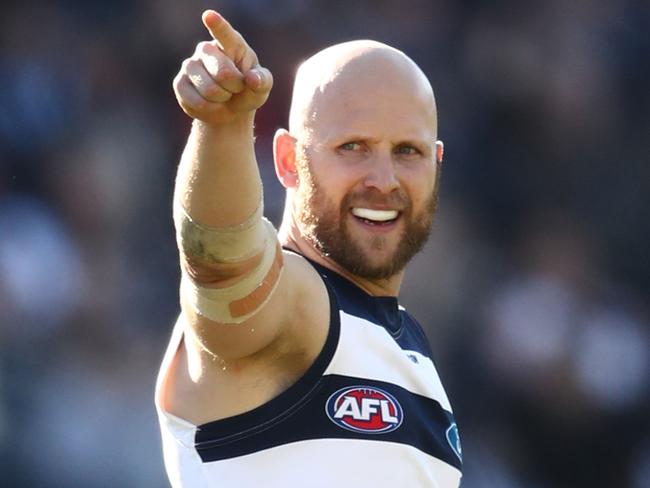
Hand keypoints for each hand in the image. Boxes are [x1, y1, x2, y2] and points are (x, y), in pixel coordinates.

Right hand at [173, 10, 272, 124]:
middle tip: (237, 89)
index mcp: (231, 43)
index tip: (209, 16)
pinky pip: (197, 102)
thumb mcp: (261, 87)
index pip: (224, 33)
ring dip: (222, 100)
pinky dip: (210, 109)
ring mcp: (190, 65)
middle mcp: (207, 49)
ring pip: (209, 90)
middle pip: (223, 73)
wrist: (229, 109)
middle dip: (235, 88)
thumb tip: (252, 79)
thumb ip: (262, 81)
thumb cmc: (248, 91)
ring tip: (224, 96)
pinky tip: (212, 104)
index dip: (217, 25)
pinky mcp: (180, 83)